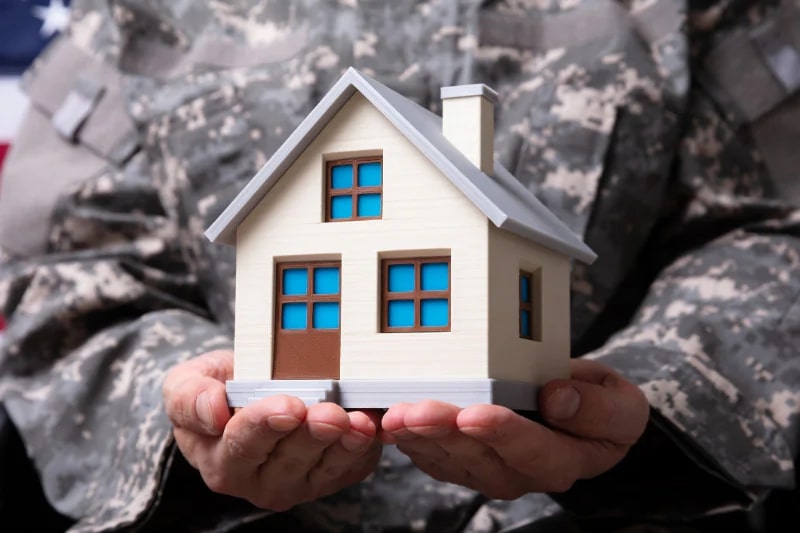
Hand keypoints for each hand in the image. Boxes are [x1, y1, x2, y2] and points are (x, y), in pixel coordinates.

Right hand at [162, 350, 381, 510]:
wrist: (247, 396)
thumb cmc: (216, 388)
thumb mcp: (185, 384)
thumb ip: (189, 398)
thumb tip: (213, 410)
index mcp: (221, 461)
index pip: (244, 444)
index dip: (267, 424)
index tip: (289, 406)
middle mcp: (260, 482)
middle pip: (290, 460)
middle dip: (312, 434)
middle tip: (331, 412)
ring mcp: (299, 483)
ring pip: (325, 467)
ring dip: (345, 444)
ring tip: (359, 420)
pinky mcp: (331, 477)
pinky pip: (352, 468)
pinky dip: (364, 446)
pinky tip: (372, 424)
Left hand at [381, 359, 648, 498]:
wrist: (576, 410)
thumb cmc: (598, 405)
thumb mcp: (621, 404)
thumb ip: (598, 408)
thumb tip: (557, 398)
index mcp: (566, 460)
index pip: (534, 452)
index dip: (503, 434)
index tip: (475, 413)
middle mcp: (521, 472)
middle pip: (480, 459)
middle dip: (445, 434)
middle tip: (417, 411)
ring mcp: (487, 469)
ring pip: (449, 459)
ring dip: (419, 436)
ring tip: (396, 414)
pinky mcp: (461, 459)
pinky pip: (431, 454)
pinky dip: (408, 437)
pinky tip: (389, 418)